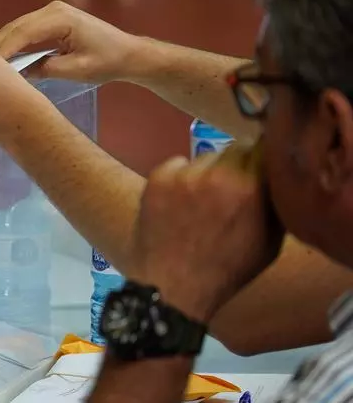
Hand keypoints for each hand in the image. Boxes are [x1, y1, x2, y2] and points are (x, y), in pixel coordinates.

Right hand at [0, 1, 141, 83]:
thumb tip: (21, 72)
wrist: (127, 53)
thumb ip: (47, 69)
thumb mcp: (77, 70)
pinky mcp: (51, 19)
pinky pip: (25, 30)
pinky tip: (3, 59)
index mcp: (61, 18)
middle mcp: (53, 9)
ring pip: (17, 28)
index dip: (4, 51)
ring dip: (2, 45)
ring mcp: (51, 12)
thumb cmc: (107, 61)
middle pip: (15, 27)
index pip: (23, 33)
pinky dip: (13, 43)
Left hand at [129, 142, 284, 322]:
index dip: (262, 160)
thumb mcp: (270, 242)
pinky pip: (178, 163)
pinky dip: (181, 176)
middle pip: (235, 149)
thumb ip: (275, 203)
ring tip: (203, 198)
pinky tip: (180, 200)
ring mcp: (184, 174)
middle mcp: (218, 174)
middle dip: (238, 165)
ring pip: (206, 157)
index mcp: (250, 188)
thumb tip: (276, 176)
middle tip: (232, 188)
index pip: (263, 148)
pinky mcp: (158, 177)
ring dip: (209, 171)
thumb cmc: (226, 270)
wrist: (172, 285)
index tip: (259, 171)